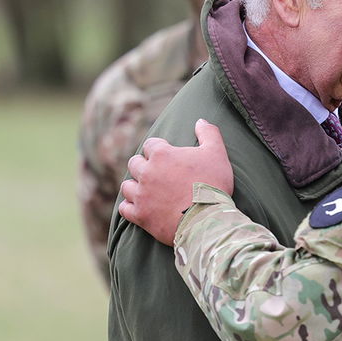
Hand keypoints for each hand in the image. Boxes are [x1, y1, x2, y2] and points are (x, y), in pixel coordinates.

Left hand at [119, 119, 233, 244]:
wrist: (208, 220)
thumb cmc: (213, 184)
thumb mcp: (217, 154)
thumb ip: (209, 133)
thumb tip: (200, 121)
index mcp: (162, 155)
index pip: (150, 145)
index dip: (159, 149)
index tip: (168, 156)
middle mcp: (147, 173)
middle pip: (134, 163)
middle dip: (144, 165)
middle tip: (157, 173)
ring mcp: (141, 195)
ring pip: (127, 186)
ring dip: (135, 186)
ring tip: (147, 190)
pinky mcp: (140, 216)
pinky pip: (124, 209)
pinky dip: (130, 207)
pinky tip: (139, 207)